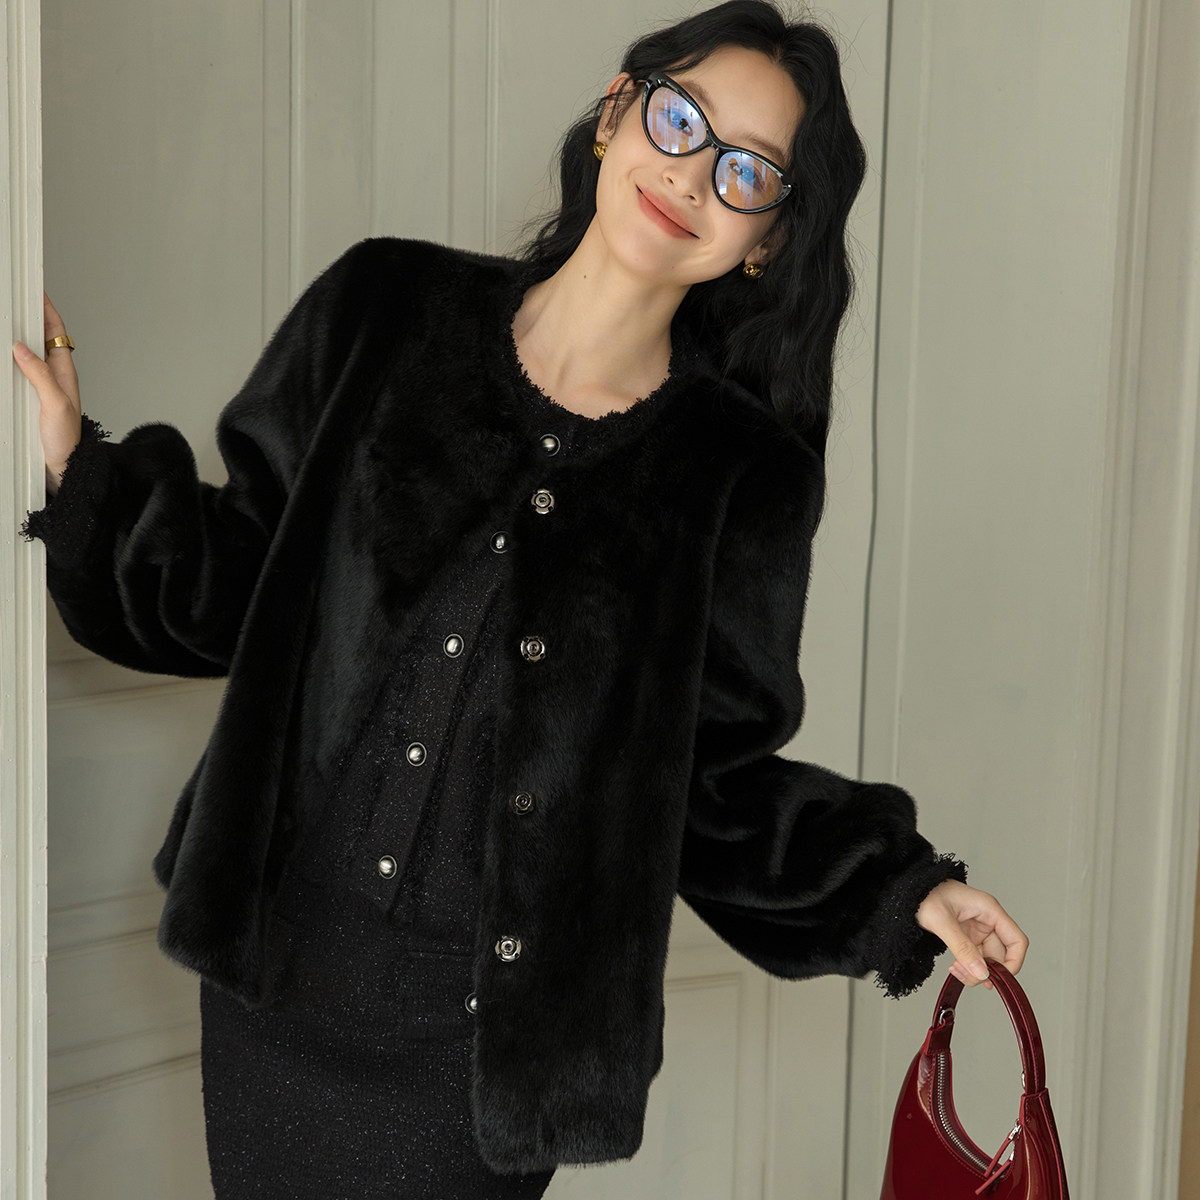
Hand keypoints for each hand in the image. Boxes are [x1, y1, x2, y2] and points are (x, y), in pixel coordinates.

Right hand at [12, 291, 82, 493]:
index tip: (35, 290)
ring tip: (2, 320)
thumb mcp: (55, 404)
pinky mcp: (28, 399)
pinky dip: (7, 360)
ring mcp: (39, 387)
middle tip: (10, 299)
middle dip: (26, 317)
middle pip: (38, 338)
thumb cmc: (67, 440)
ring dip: (14, 338)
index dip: (46, 310)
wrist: (63, 468)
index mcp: (64, 372)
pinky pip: (16, 372)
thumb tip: (21, 348)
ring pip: (25, 354)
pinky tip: (0, 356)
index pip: (56, 332)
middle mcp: (53, 376)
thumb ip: (39, 375)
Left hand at [915, 879, 1027, 991]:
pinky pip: (974, 957)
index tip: (1001, 978)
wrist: (906, 891)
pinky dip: (967, 966)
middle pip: (1001, 954)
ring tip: (956, 971)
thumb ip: (962, 948)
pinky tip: (955, 968)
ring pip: (987, 959)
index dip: (1014, 961)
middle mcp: (986, 919)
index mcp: (989, 909)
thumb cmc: (924, 894)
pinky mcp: (966, 935)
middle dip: (986, 970)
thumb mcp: (941, 921)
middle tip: (968, 976)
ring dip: (974, 971)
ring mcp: (976, 928)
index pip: (1017, 940)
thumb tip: (982, 973)